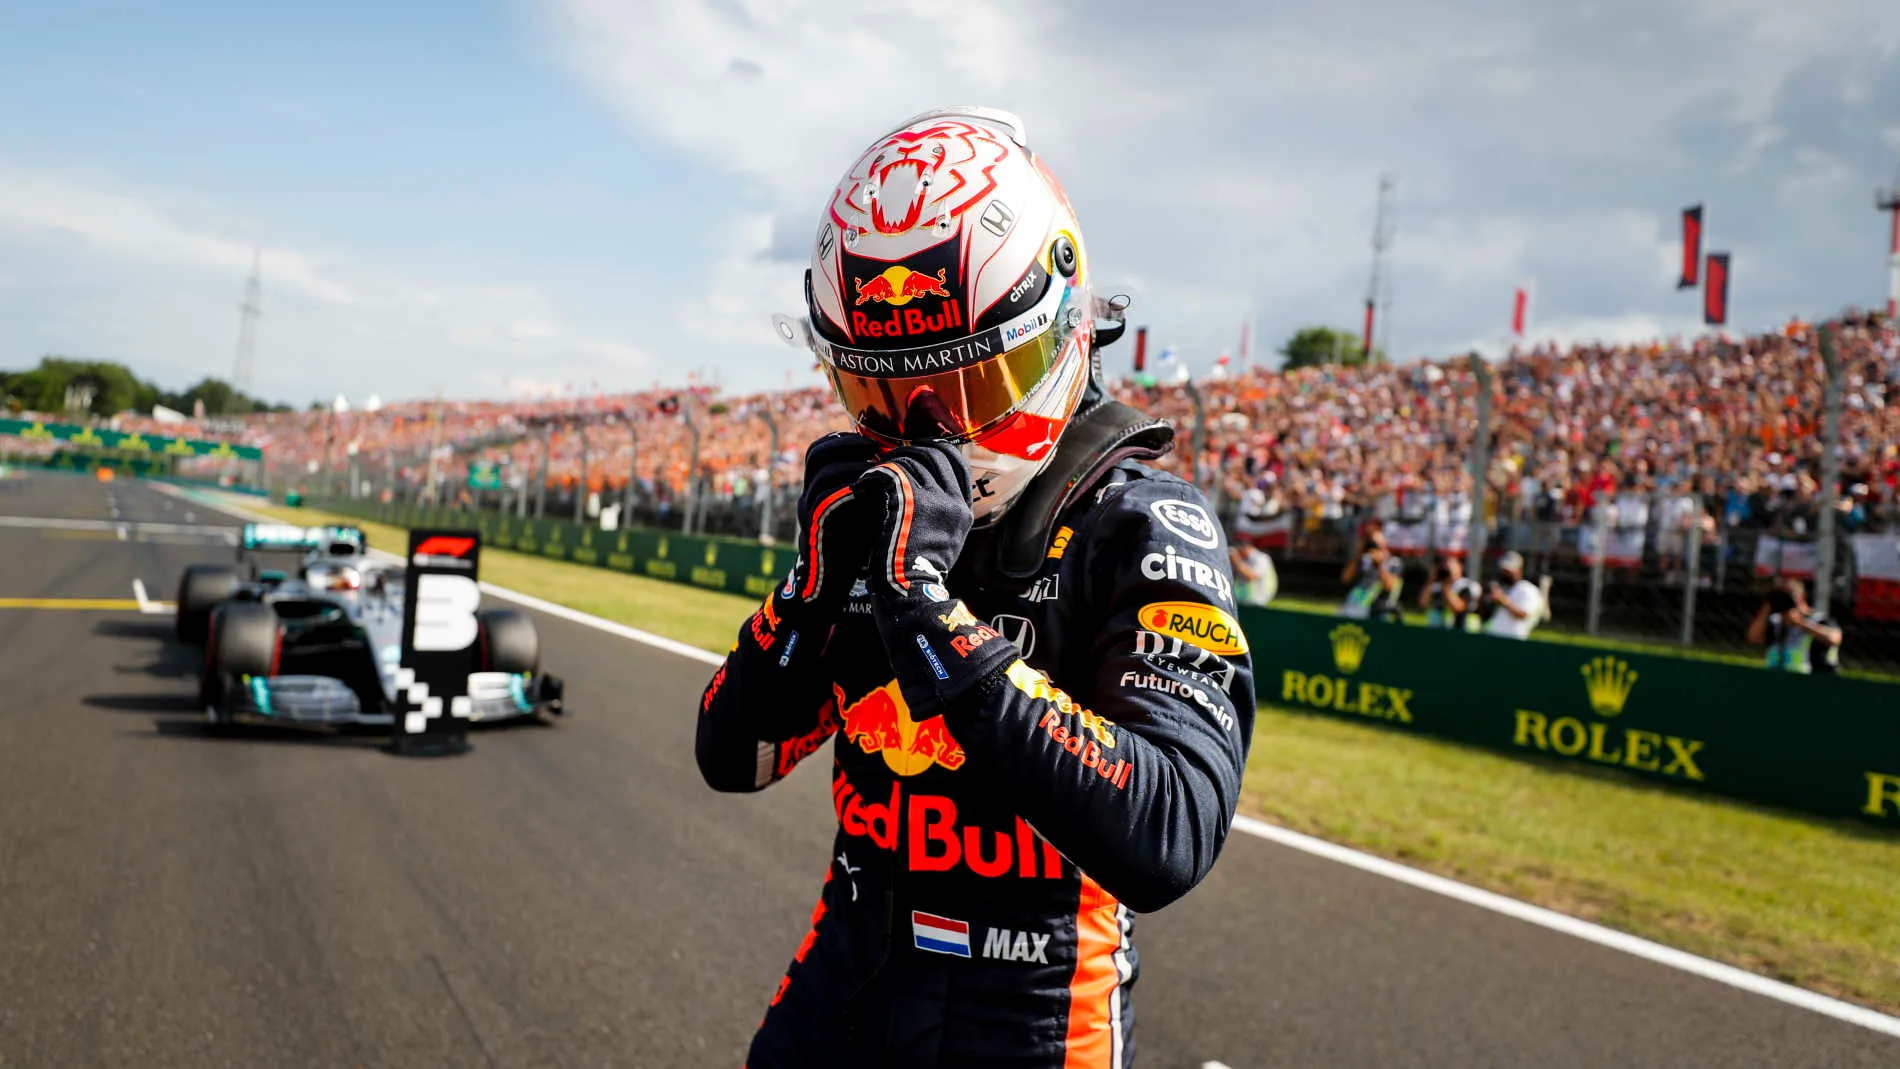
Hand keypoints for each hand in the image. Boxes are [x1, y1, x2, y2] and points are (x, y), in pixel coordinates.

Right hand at [780, 432, 880, 615]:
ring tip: (876, 468)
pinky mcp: (813, 529)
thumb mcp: (868, 510)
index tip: (875, 441)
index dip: (847, 439)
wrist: (834, 586)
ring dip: (851, 467)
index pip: (824, 447)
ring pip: (821, 474)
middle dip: (847, 445)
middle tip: (874, 449)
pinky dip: (848, 492)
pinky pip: (824, 501)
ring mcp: (808, 511)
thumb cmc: (857, 547)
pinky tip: (870, 493)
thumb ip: (877, 488)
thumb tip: (908, 463)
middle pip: (817, 453)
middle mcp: (810, 494)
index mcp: (821, 487)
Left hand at [854, 443, 1011, 715]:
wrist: (911, 597)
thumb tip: (922, 491)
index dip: (934, 453)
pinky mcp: (908, 501)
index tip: (915, 456)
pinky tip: (865, 483)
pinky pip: (892, 471)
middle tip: (891, 460)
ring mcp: (934, 499)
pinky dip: (876, 473)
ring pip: (913, 458)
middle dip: (912, 451)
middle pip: (937, 454)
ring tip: (875, 472)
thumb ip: (939, 514)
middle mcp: (954, 502)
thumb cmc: (918, 576)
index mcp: (965, 510)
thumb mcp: (942, 542)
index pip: (957, 463)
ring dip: (891, 462)